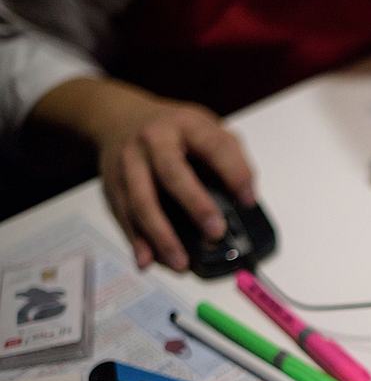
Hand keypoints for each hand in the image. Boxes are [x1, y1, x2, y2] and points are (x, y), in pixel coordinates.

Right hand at [31, 78, 254, 270]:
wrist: (117, 117)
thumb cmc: (172, 130)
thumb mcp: (205, 128)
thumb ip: (229, 155)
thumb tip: (246, 195)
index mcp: (185, 124)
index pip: (214, 146)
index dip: (234, 173)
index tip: (248, 200)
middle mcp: (152, 141)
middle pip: (172, 173)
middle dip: (195, 205)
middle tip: (216, 233)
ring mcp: (127, 163)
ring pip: (142, 202)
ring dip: (162, 235)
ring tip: (182, 262)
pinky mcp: (112, 186)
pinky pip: (123, 217)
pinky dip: (136, 241)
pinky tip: (148, 260)